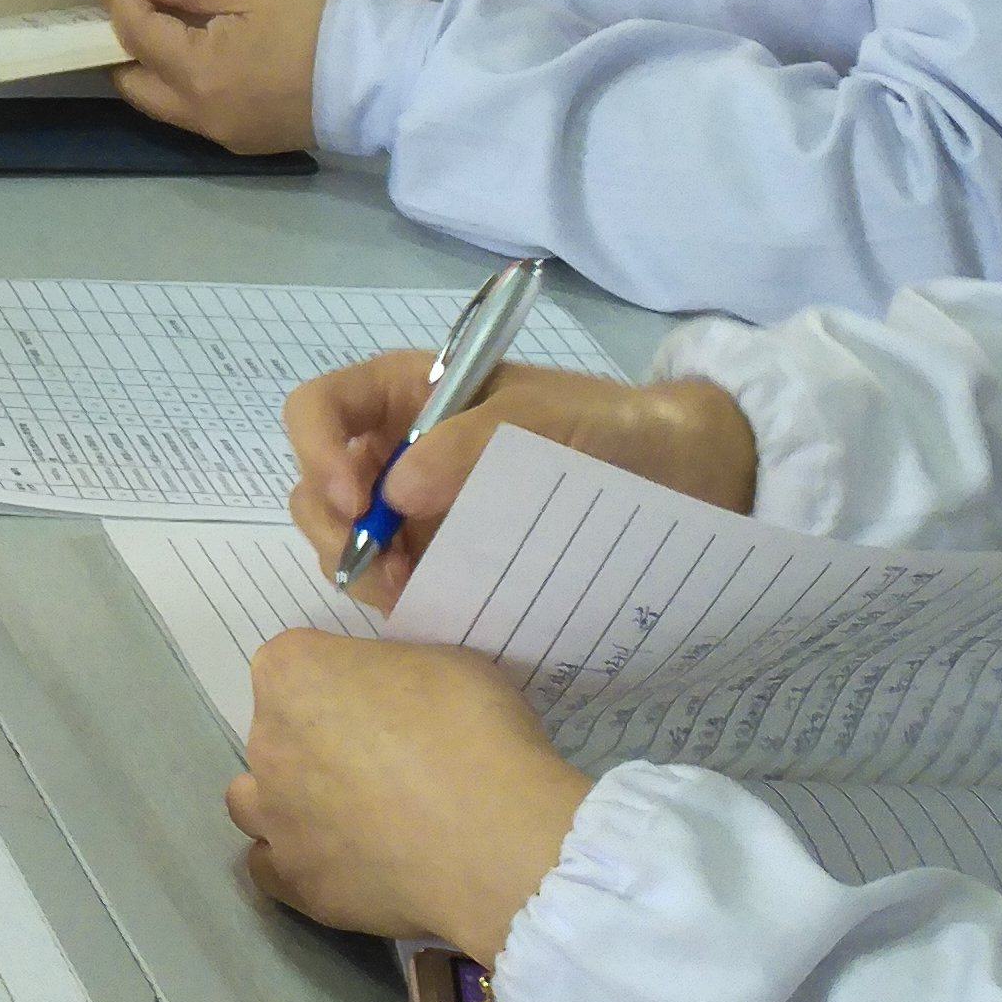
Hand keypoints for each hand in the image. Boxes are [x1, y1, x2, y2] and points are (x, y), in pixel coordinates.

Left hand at [99, 0, 335, 157]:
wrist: (385, 74)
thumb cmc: (318, 19)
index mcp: (197, 74)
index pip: (134, 34)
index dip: (116, 0)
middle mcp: (199, 115)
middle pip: (132, 84)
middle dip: (120, 44)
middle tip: (129, 6)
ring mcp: (222, 135)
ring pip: (160, 105)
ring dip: (148, 69)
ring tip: (158, 27)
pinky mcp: (245, 142)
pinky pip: (191, 116)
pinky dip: (180, 87)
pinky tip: (194, 55)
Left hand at [228, 636, 593, 963]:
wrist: (501, 844)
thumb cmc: (478, 735)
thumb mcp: (444, 663)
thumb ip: (391, 675)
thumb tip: (387, 699)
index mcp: (292, 672)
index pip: (296, 666)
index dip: (342, 684)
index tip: (385, 704)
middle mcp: (265, 741)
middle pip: (276, 734)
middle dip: (318, 744)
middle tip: (382, 765)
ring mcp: (275, 818)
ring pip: (253, 803)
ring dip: (289, 804)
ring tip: (349, 818)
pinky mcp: (298, 883)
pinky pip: (272, 869)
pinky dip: (299, 863)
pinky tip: (342, 866)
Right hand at [282, 356, 758, 606]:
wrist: (685, 480)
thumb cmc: (612, 428)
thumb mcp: (548, 418)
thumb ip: (471, 442)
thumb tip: (395, 487)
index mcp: (409, 396)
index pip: (321, 408)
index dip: (316, 449)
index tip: (355, 497)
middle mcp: (398, 452)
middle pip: (317, 484)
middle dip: (331, 527)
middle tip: (380, 566)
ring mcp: (417, 511)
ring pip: (342, 539)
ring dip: (358, 567)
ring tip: (408, 591)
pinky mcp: (442, 562)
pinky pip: (389, 581)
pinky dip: (389, 597)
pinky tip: (425, 605)